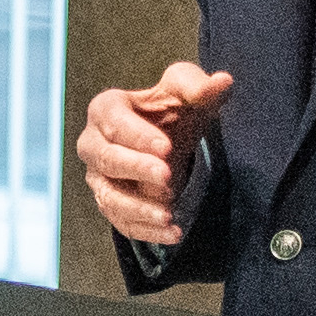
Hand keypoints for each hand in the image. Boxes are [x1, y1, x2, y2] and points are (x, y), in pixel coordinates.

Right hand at [75, 61, 235, 243]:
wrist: (167, 140)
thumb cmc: (171, 110)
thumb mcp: (185, 91)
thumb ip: (199, 86)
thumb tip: (222, 82)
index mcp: (105, 109)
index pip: (114, 122)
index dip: (137, 136)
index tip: (166, 148)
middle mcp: (93, 144)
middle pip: (106, 159)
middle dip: (135, 169)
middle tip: (167, 176)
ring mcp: (99, 178)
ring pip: (109, 196)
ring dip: (137, 208)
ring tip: (168, 214)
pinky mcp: (110, 203)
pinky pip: (122, 222)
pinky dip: (146, 231)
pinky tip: (174, 233)